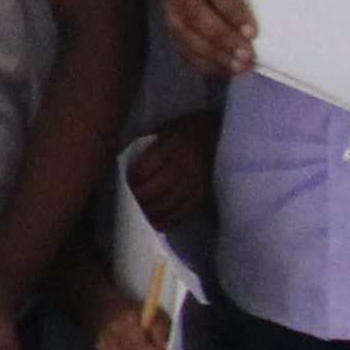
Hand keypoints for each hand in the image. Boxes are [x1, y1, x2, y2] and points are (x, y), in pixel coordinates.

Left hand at [125, 112, 218, 231]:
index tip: (126, 181)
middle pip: (158, 188)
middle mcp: (188, 163)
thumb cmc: (191, 128)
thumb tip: (129, 168)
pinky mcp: (206, 193)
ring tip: (140, 212)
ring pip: (171, 203)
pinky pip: (185, 210)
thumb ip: (151, 147)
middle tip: (130, 200)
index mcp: (175, 143)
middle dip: (140, 197)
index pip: (148, 165)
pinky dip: (168, 219)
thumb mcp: (168, 128)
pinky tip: (156, 221)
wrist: (224, 134)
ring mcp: (199, 181)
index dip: (133, 177)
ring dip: (152, 211)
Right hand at [162, 0, 258, 78]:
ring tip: (238, 67)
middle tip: (247, 56)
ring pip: (182, 32)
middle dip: (222, 38)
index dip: (232, 9)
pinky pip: (178, 44)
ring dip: (211, 54)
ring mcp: (166, 1)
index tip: (253, 32)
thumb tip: (278, 2)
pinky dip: (199, 60)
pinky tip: (221, 69)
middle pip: (194, 13)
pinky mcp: (167, 20)